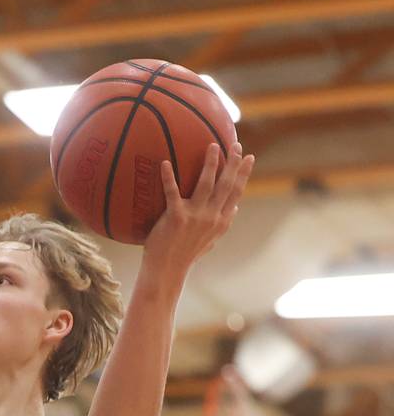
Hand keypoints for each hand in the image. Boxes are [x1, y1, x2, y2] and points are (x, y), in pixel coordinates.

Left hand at [143, 141, 253, 273]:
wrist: (167, 271)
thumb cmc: (185, 255)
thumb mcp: (209, 241)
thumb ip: (222, 224)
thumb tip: (235, 209)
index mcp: (220, 222)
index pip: (236, 193)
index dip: (243, 174)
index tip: (249, 157)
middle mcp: (211, 217)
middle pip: (226, 185)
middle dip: (233, 163)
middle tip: (235, 144)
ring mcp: (195, 217)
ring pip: (206, 184)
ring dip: (210, 164)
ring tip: (212, 146)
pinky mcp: (176, 218)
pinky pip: (172, 192)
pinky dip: (168, 177)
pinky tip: (165, 162)